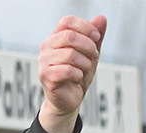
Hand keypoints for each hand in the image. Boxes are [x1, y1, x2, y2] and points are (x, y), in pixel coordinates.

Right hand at [37, 15, 106, 132]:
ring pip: (70, 54)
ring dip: (85, 63)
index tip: (97, 37)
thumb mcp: (90, 55)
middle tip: (94, 56)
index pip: (67, 21)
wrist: (68, 100)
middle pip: (69, 36)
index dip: (85, 26)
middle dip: (88, 46)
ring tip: (85, 70)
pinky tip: (77, 78)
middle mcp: (46, 46)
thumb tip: (102, 18)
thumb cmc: (77, 75)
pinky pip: (67, 70)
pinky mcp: (46, 76)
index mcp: (56, 37)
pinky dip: (78, 75)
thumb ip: (96, 37)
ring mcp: (44, 61)